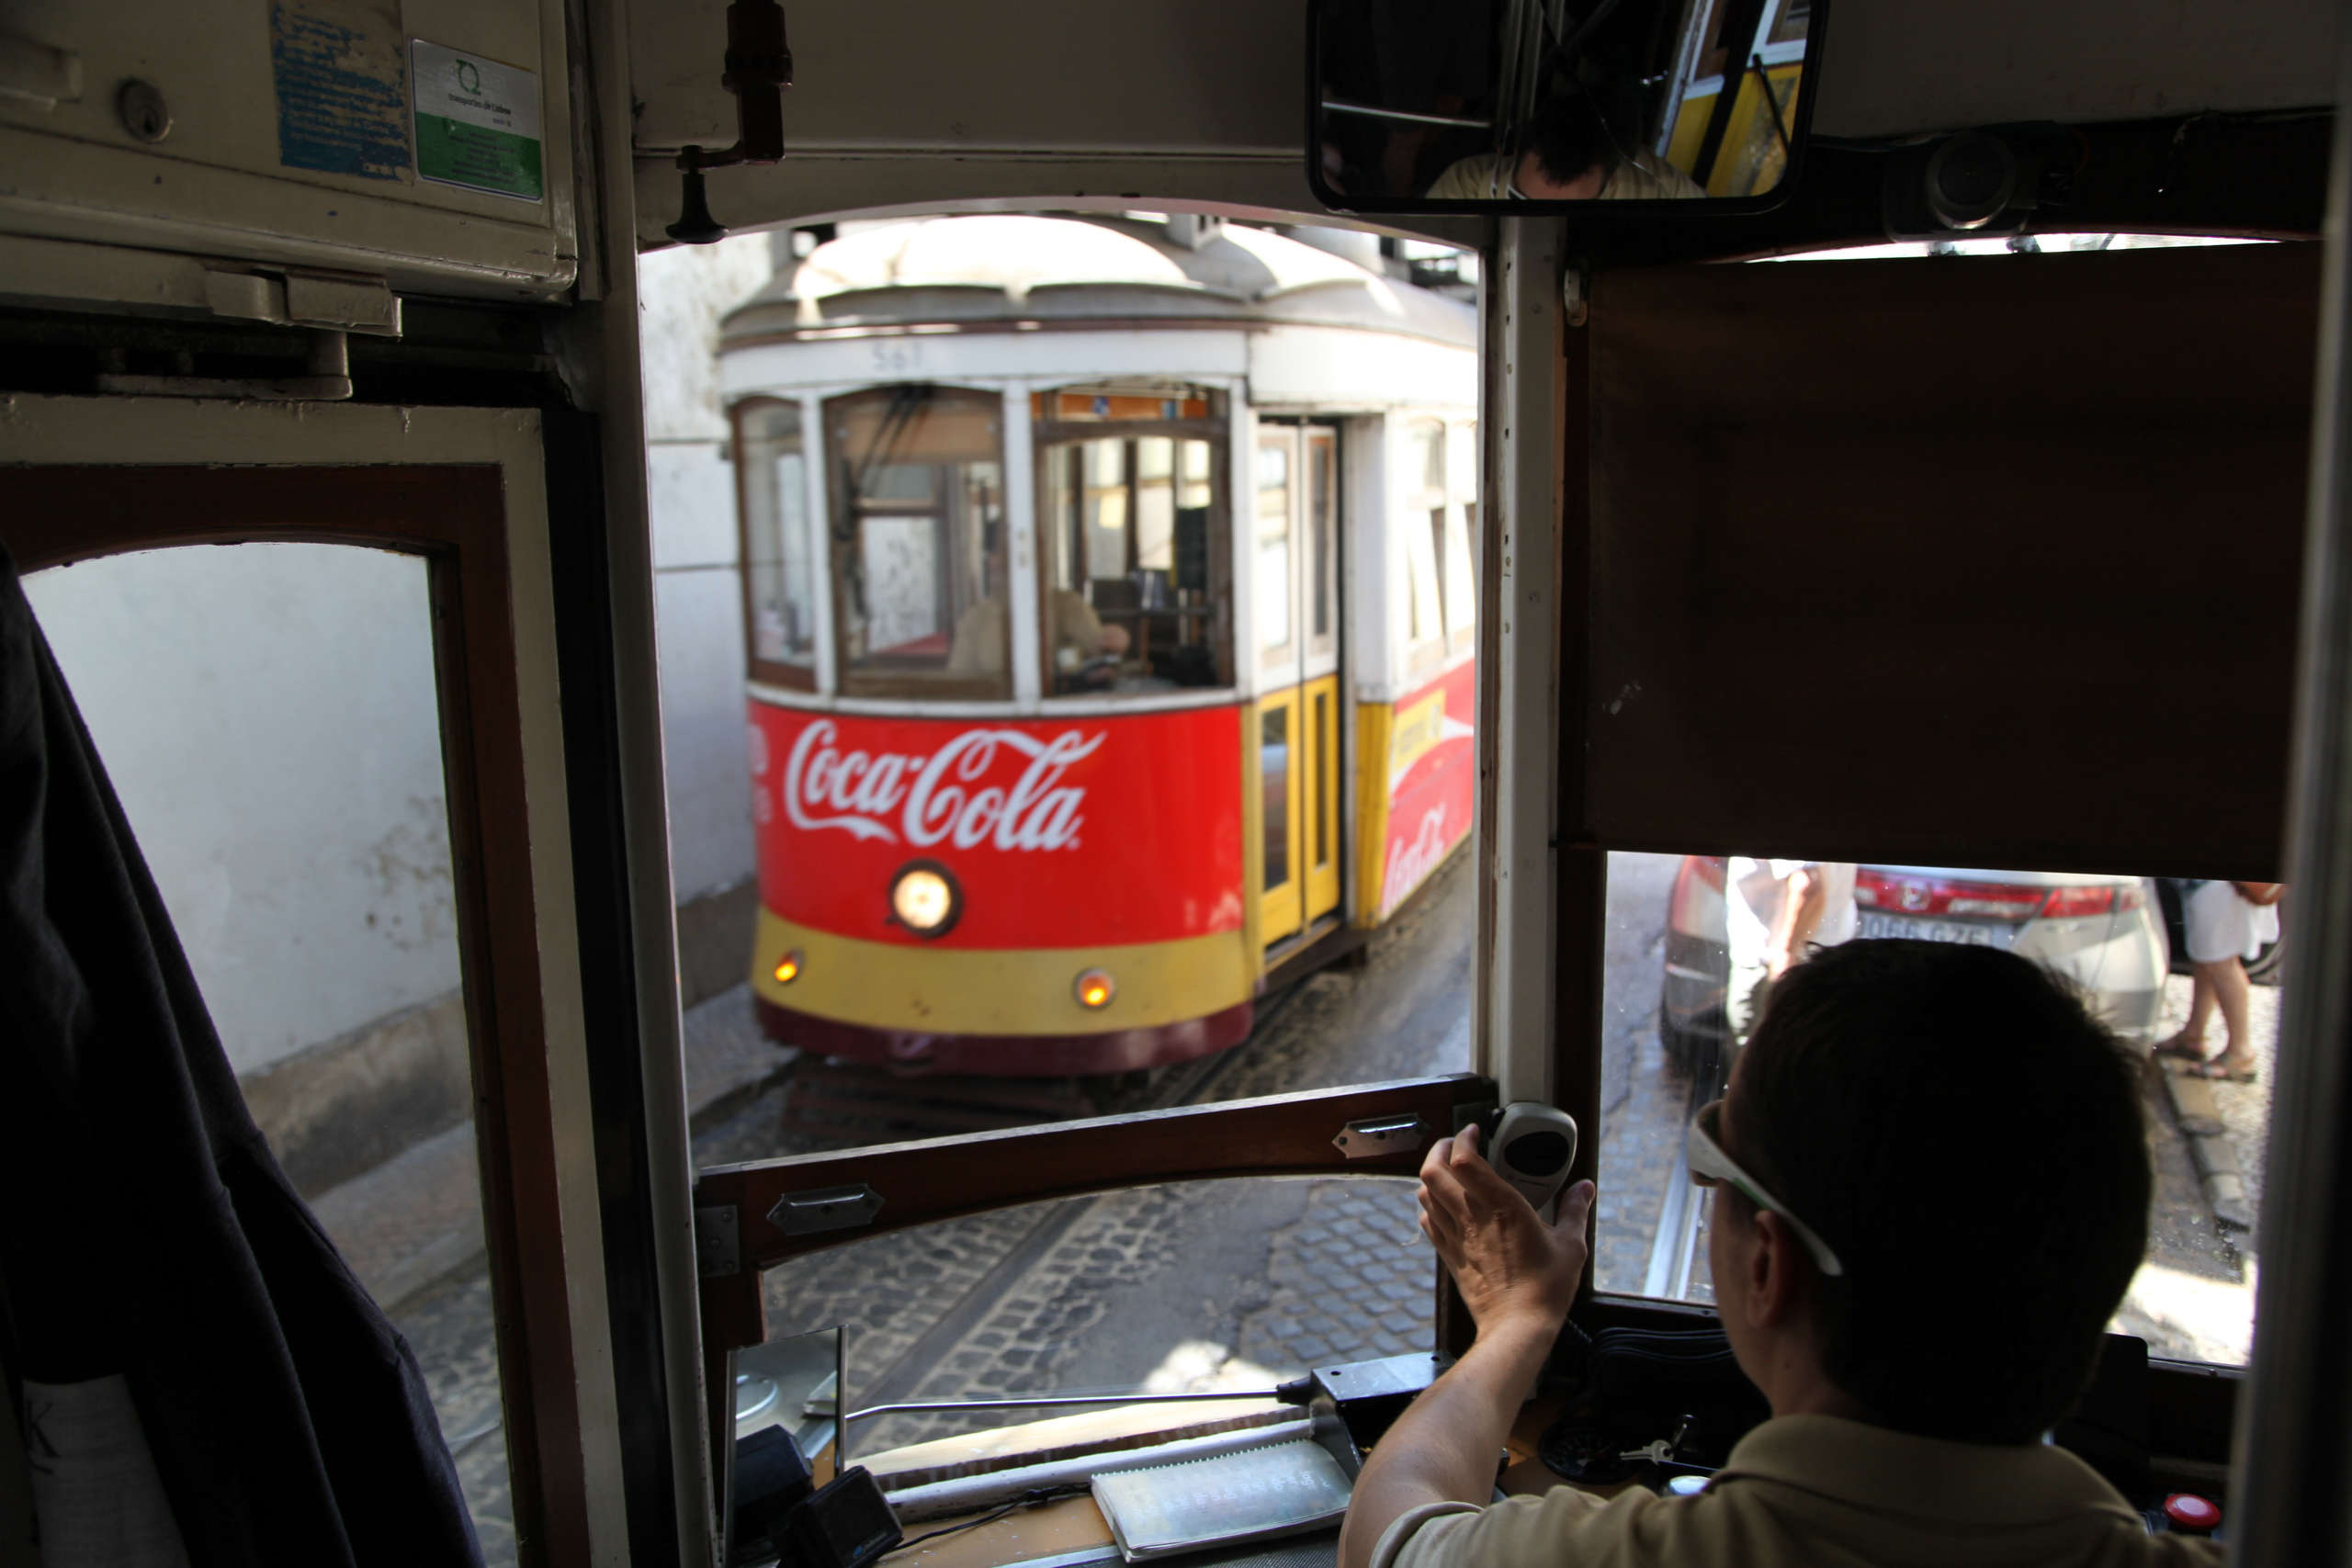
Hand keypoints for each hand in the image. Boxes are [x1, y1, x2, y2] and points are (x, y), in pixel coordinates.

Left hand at [1416, 1125, 1594, 1338]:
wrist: (1517, 1327)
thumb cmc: (1544, 1289)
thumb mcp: (1571, 1245)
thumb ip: (1576, 1210)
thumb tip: (1585, 1188)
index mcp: (1501, 1207)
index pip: (1464, 1159)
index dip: (1462, 1138)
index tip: (1472, 1131)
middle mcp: (1472, 1217)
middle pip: (1433, 1171)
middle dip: (1439, 1149)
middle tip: (1452, 1144)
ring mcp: (1457, 1237)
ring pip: (1425, 1194)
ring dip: (1431, 1175)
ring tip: (1446, 1170)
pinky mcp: (1450, 1256)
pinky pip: (1428, 1222)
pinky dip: (1429, 1206)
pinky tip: (1442, 1207)